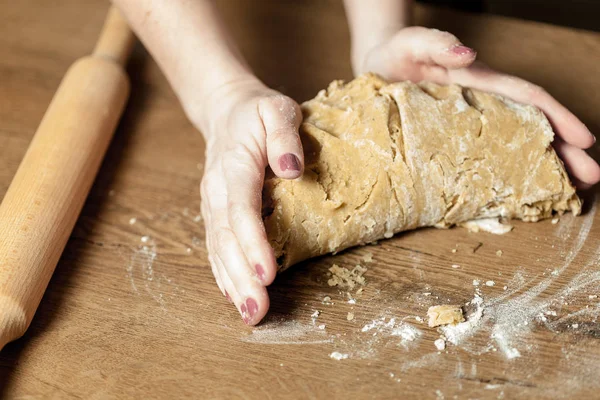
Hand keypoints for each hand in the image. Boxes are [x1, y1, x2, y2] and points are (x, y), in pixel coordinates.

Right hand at [197, 78, 303, 324]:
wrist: (225, 111)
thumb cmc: (256, 112)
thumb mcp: (276, 108)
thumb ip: (284, 134)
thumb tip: (291, 169)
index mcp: (234, 165)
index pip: (241, 209)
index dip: (253, 243)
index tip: (267, 273)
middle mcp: (217, 190)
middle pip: (226, 238)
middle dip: (241, 276)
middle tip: (256, 309)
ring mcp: (212, 204)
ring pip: (218, 248)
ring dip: (232, 283)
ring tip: (249, 313)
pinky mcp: (215, 213)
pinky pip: (216, 247)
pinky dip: (223, 273)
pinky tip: (233, 295)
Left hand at [356, 26, 599, 187]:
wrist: (374, 67)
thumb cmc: (395, 54)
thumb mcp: (411, 43)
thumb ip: (437, 43)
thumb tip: (468, 52)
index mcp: (478, 82)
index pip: (526, 98)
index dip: (557, 117)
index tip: (584, 140)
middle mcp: (480, 104)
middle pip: (529, 126)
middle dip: (562, 150)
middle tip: (591, 177)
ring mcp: (466, 124)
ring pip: (512, 144)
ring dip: (541, 164)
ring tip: (569, 190)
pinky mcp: (449, 140)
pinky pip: (482, 157)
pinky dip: (503, 172)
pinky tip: (515, 192)